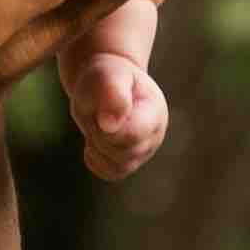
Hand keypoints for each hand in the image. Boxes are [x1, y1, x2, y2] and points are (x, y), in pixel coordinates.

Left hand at [62, 53, 169, 180]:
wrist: (106, 83)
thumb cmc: (106, 77)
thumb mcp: (107, 75)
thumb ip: (111, 92)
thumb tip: (110, 125)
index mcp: (154, 112)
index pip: (133, 135)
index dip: (109, 130)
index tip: (98, 115)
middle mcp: (155, 135)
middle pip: (124, 153)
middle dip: (100, 136)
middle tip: (95, 114)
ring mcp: (144, 151)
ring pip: (119, 166)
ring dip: (98, 147)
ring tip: (97, 124)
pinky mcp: (130, 162)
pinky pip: (111, 173)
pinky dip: (96, 159)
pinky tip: (94, 139)